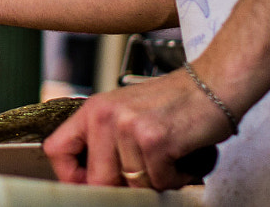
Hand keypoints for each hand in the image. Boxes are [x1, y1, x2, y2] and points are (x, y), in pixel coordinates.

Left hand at [44, 71, 231, 189]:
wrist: (213, 84)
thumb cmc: (174, 100)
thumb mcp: (125, 111)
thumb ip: (104, 140)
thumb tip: (92, 178)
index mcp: (93, 109)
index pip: (56, 149)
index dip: (70, 175)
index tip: (87, 183)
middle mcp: (105, 116)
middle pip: (96, 178)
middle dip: (123, 186)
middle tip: (145, 174)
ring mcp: (128, 127)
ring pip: (132, 183)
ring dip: (155, 180)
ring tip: (167, 158)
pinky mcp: (154, 139)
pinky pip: (158, 181)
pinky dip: (174, 177)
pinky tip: (179, 157)